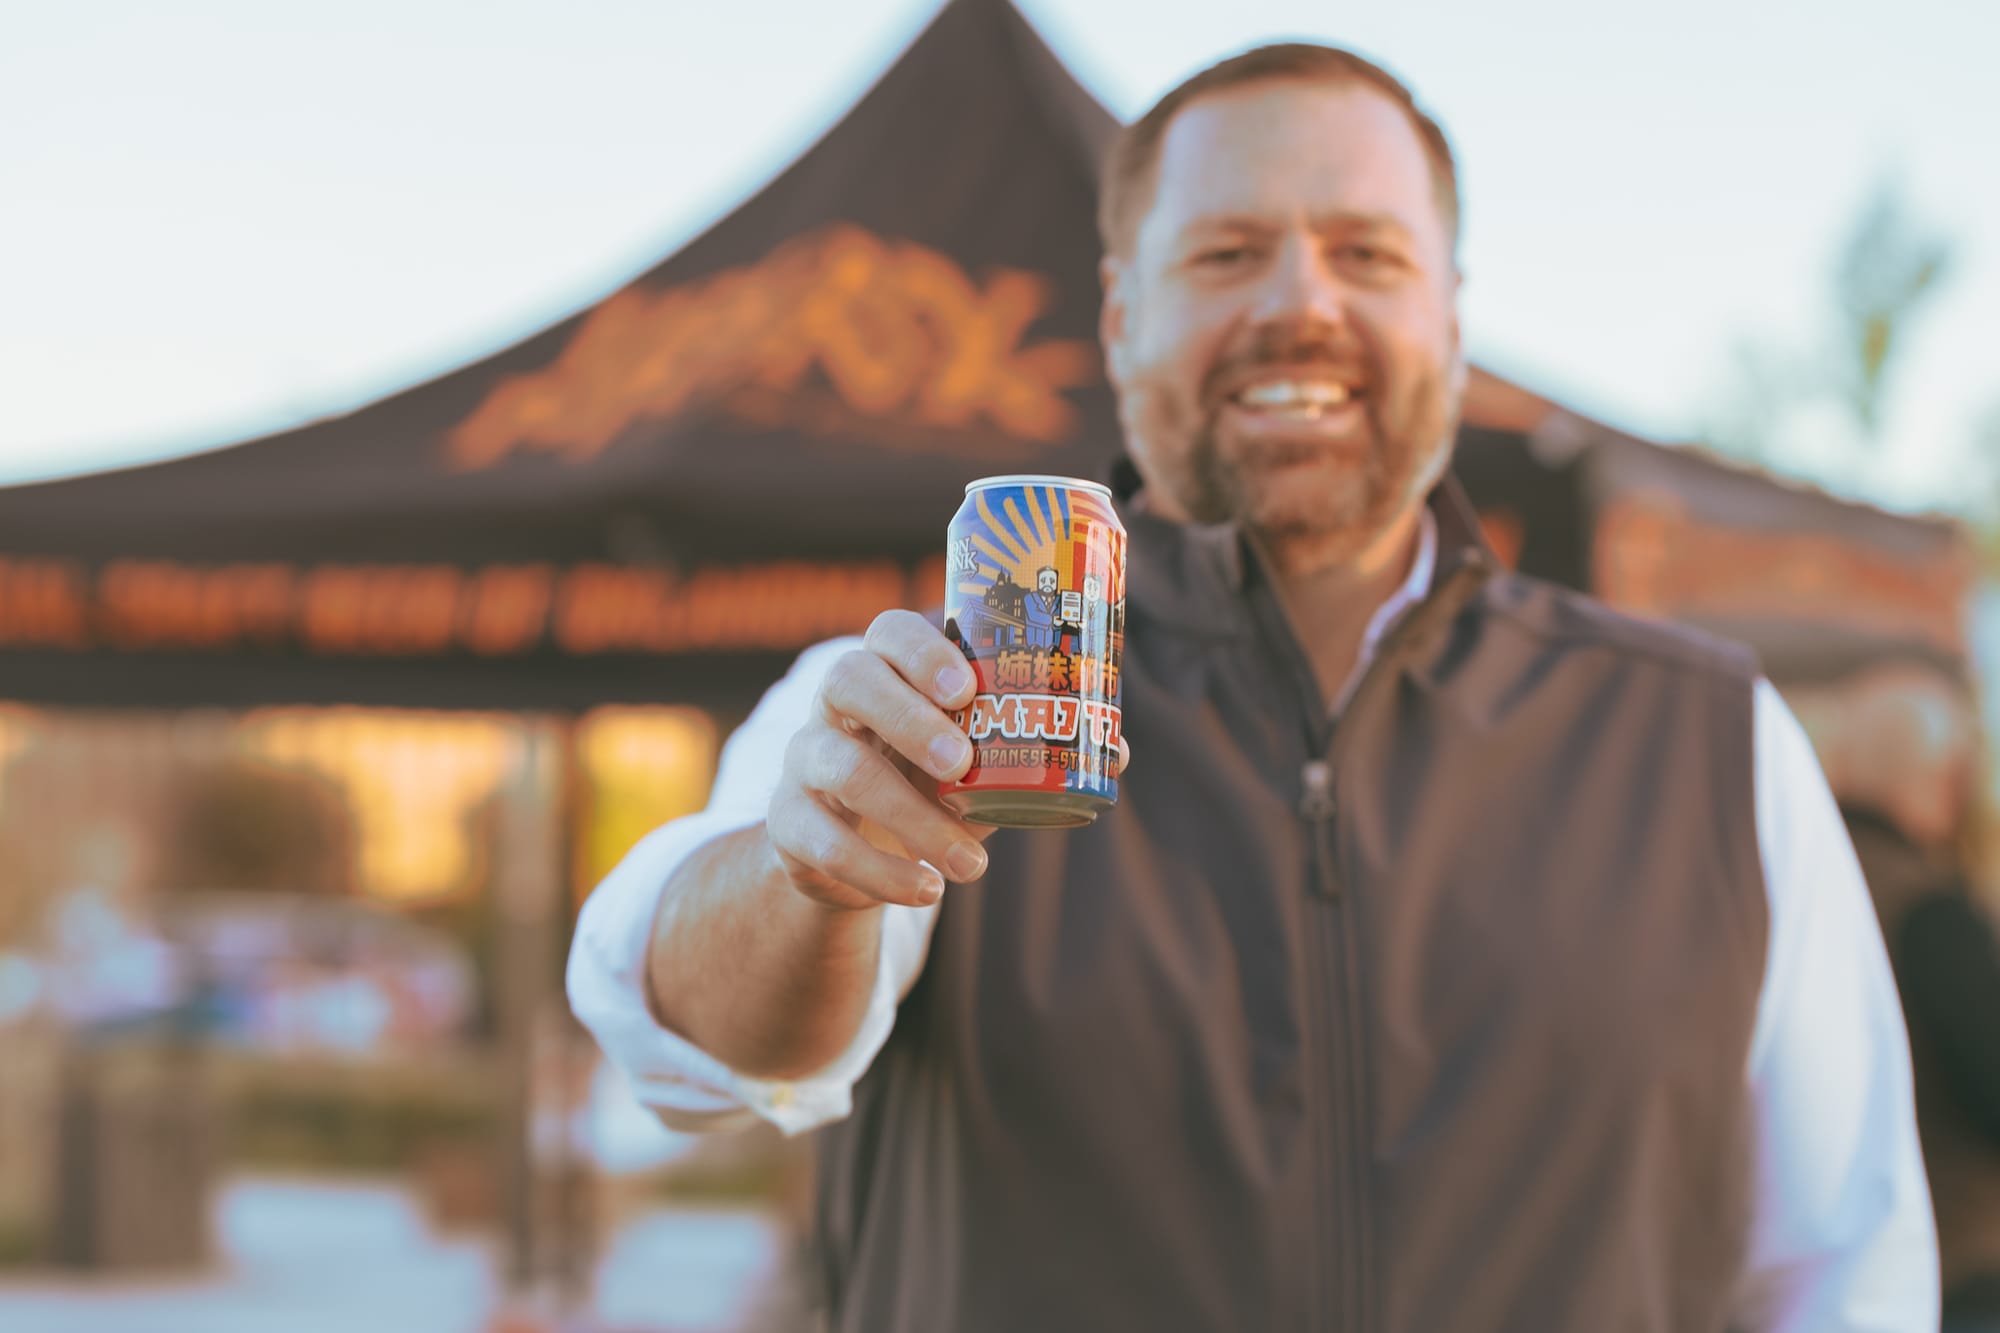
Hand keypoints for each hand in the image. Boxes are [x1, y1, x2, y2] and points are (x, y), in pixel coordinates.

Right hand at [766, 611, 995, 911]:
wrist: (853, 855)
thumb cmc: (924, 787)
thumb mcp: (967, 764)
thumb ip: (1015, 752)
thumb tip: (1110, 749)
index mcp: (884, 672)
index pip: (889, 633)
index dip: (923, 652)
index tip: (967, 688)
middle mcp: (833, 704)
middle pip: (849, 678)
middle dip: (908, 718)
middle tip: (961, 762)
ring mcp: (804, 759)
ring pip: (844, 770)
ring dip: (913, 819)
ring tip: (971, 864)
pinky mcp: (786, 821)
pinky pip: (826, 843)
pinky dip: (883, 873)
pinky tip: (928, 889)